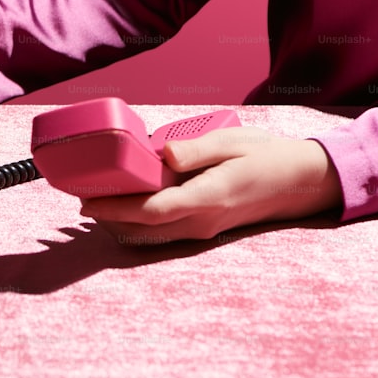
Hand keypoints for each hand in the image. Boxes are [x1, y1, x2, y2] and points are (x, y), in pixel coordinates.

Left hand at [78, 127, 343, 244]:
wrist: (300, 183)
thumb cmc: (265, 156)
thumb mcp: (231, 143)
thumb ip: (195, 151)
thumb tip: (161, 153)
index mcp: (206, 197)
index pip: (151, 209)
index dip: (115, 209)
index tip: (86, 204)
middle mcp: (200, 221)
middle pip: (142, 228)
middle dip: (107, 218)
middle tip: (77, 200)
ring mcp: (202, 229)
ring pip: (150, 235)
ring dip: (119, 224)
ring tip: (91, 204)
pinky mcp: (202, 228)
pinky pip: (162, 232)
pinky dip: (136, 224)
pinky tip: (121, 208)